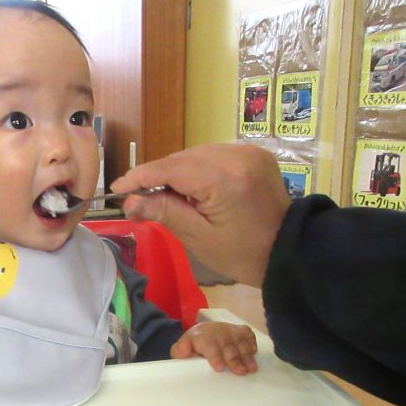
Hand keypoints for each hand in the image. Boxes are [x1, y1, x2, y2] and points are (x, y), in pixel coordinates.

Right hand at [110, 144, 289, 286]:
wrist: (288, 252)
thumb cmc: (241, 254)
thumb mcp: (198, 238)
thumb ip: (164, 213)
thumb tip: (131, 201)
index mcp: (224, 179)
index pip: (170, 168)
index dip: (140, 177)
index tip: (117, 189)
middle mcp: (236, 156)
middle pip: (182, 158)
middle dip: (157, 176)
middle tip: (137, 199)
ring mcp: (247, 151)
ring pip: (196, 154)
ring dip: (176, 172)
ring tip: (162, 196)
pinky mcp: (253, 154)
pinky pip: (213, 155)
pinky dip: (196, 168)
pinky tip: (189, 188)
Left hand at [170, 321, 257, 374]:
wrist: (201, 333)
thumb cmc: (192, 347)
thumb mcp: (180, 350)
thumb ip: (180, 352)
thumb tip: (183, 350)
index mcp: (200, 336)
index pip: (208, 345)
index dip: (215, 356)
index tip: (220, 368)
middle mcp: (216, 331)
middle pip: (227, 345)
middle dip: (234, 359)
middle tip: (241, 372)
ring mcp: (229, 329)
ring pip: (239, 341)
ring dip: (246, 355)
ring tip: (251, 368)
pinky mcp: (239, 330)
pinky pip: (247, 333)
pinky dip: (252, 342)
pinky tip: (254, 352)